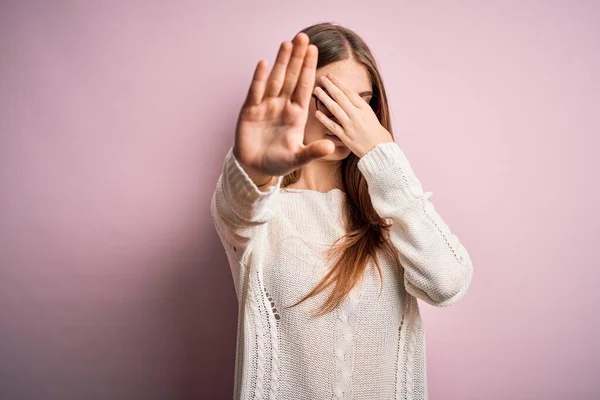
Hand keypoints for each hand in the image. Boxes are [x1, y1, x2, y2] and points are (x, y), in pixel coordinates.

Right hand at [233, 33, 336, 183]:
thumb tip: (330, 147)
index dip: (309, 68)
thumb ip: (313, 152)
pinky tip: (263, 63)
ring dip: (281, 62)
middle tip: (303, 37)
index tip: (314, 50)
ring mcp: (266, 106)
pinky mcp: (250, 110)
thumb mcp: (297, 158)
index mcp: (296, 114)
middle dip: (297, 58)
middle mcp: (282, 106)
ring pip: (275, 79)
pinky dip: (259, 77)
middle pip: (292, 77)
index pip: (305, 87)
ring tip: (287, 43)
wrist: (255, 168)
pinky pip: (256, 91)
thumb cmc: (277, 162)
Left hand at [313, 73, 393, 157]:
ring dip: (324, 98)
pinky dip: (324, 119)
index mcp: (364, 108)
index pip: (349, 92)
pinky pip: (333, 126)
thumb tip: (348, 95)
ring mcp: (351, 126)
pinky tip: (317, 112)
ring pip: (335, 109)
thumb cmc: (376, 132)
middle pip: (341, 97)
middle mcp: (357, 115)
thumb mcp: (370, 115)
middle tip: (321, 78)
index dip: (338, 82)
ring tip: (316, 91)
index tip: (330, 76)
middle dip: (330, 86)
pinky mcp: (346, 137)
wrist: (380, 150)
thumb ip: (359, 106)